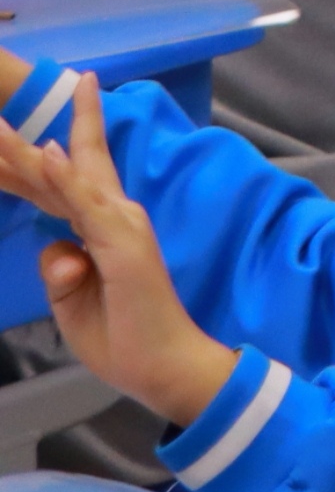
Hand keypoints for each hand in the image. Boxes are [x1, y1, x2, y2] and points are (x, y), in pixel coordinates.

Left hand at [0, 71, 240, 428]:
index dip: (29, 161)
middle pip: (62, 169)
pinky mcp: (121, 241)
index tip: (6, 133)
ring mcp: (120, 224)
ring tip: (0, 128)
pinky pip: (87, 203)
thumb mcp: (71, 301)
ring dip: (29, 152)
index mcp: (99, 229)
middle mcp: (113, 216)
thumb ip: (60, 270)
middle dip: (24, 143)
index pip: (58, 186)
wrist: (162, 363)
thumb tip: (60, 252)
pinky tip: (48, 152)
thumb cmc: (122, 336)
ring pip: (68, 177)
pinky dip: (67, 177)